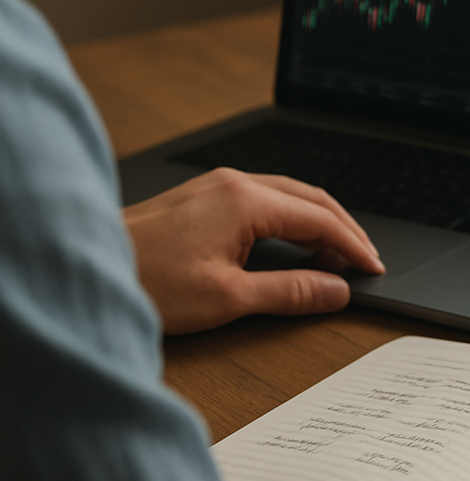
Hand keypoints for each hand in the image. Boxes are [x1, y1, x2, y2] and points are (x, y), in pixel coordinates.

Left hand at [123, 167, 384, 333]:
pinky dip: (291, 220)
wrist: (85, 267)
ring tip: (335, 256)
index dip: (352, 246)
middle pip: (311, 199)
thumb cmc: (145, 281)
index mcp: (246, 200)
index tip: (372, 268)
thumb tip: (335, 290)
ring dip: (318, 223)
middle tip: (363, 261)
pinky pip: (265, 199)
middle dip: (343, 229)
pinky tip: (293, 242)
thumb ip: (290, 291)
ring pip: (289, 195)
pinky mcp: (204, 197)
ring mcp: (218, 186)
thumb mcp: (227, 297)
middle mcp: (235, 182)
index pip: (319, 219)